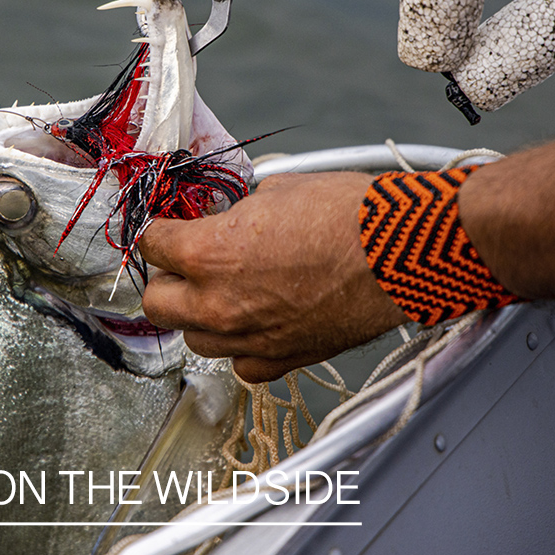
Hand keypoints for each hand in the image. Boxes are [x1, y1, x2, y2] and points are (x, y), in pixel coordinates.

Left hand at [138, 172, 407, 382]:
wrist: (403, 253)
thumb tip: (226, 217)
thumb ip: (237, 212)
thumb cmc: (349, 216)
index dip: (160, 231)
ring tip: (227, 292)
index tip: (168, 227)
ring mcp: (248, 339)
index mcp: (208, 253)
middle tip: (187, 262)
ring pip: (194, 339)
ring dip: (201, 315)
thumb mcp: (278, 190)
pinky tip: (259, 320)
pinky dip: (241, 345)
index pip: (151, 245)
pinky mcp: (281, 361)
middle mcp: (218, 304)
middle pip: (158, 303)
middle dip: (168, 279)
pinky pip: (240, 363)